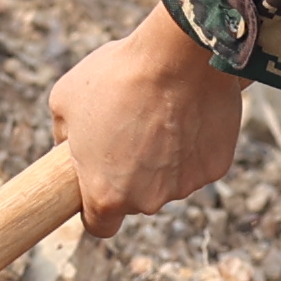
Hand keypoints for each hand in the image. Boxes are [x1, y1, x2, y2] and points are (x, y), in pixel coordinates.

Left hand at [50, 1, 244, 236]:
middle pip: (136, 199)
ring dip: (164, 157)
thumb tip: (68, 147)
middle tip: (129, 130)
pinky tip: (187, 112)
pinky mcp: (215, 167)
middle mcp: (146, 201)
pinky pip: (198, 161)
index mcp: (105, 194)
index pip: (99, 226)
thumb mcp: (65, 100)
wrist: (177, 55)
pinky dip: (193, 144)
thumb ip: (64, 136)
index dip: (96, 208)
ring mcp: (184, 186)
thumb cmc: (116, 76)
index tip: (97, 185)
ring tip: (159, 112)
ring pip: (169, 180)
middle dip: (131, 173)